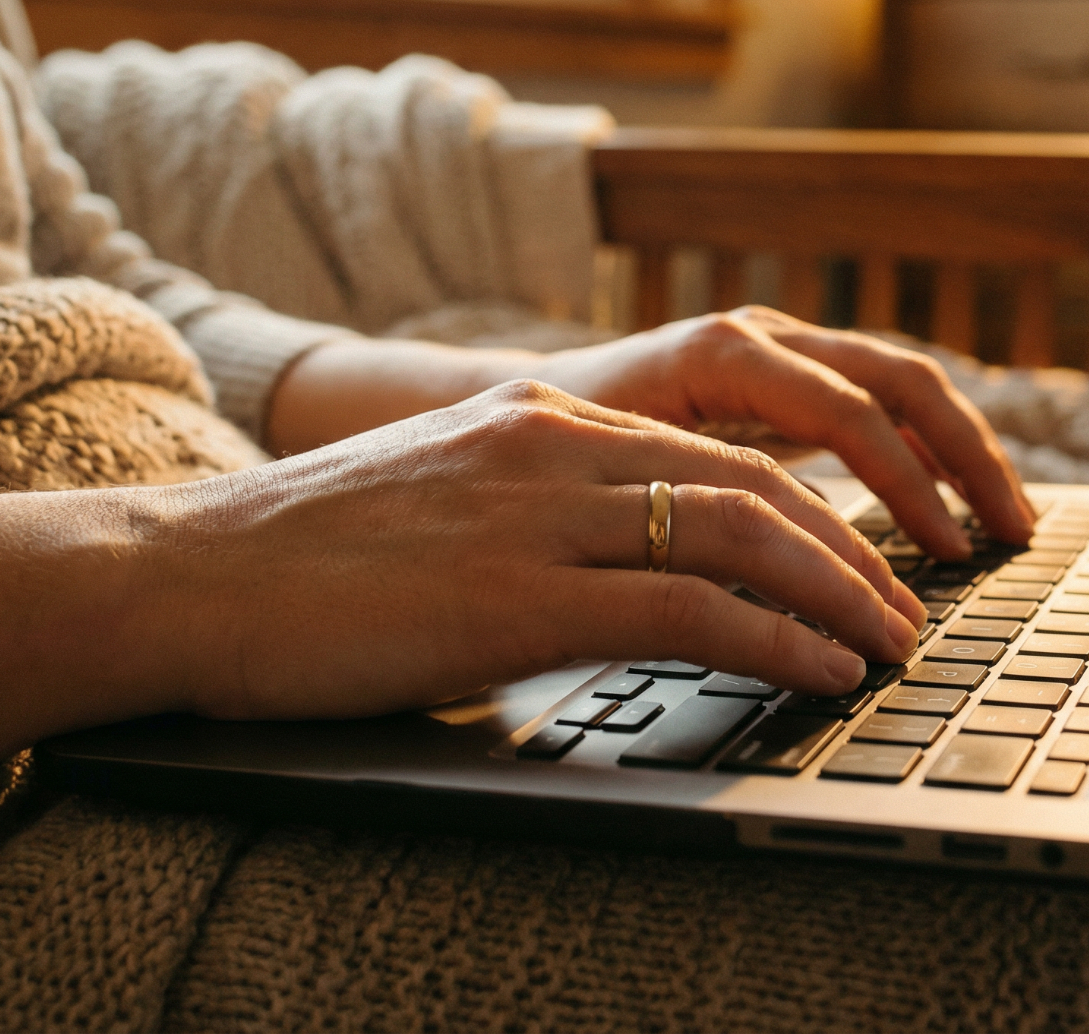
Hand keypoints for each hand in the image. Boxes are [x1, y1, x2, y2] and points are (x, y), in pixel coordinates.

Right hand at [164, 379, 927, 719]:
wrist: (183, 573)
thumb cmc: (300, 562)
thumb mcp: (442, 505)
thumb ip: (536, 518)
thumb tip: (619, 577)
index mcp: (537, 415)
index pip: (711, 452)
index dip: (806, 509)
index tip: (858, 561)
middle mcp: (552, 443)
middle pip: (750, 482)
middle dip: (850, 550)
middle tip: (905, 609)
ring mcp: (537, 511)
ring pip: (739, 531)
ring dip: (838, 593)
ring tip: (891, 646)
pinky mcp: (516, 593)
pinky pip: (687, 607)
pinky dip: (777, 638)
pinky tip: (821, 672)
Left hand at [532, 307, 1035, 557]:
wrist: (504, 410)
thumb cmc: (548, 460)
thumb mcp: (620, 480)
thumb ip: (704, 507)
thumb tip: (787, 579)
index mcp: (724, 352)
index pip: (851, 412)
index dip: (908, 486)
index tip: (947, 554)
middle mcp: (759, 336)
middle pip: (899, 380)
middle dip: (966, 457)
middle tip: (1013, 534)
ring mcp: (774, 349)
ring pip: (898, 384)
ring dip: (958, 450)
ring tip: (1006, 521)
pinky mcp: (778, 378)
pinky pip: (872, 402)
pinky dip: (920, 449)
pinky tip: (948, 503)